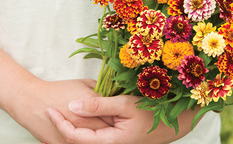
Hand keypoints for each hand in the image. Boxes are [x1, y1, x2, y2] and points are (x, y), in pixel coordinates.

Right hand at [8, 77, 112, 142]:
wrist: (32, 100)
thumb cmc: (59, 89)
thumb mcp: (83, 83)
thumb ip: (100, 88)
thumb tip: (112, 93)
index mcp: (89, 103)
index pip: (112, 113)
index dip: (118, 114)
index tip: (120, 114)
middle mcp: (83, 119)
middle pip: (106, 128)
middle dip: (112, 126)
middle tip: (117, 124)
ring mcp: (73, 132)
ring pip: (94, 139)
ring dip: (100, 135)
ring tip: (103, 130)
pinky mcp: (62, 141)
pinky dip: (87, 140)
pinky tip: (90, 134)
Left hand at [46, 95, 197, 143]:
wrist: (171, 123)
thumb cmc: (151, 111)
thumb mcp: (125, 104)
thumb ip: (98, 106)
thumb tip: (72, 106)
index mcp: (109, 142)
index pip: (75, 137)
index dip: (59, 124)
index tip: (49, 109)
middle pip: (76, 143)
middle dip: (59, 130)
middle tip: (48, 113)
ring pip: (84, 141)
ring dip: (69, 131)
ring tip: (58, 117)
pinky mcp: (114, 141)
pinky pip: (93, 138)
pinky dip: (81, 132)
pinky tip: (77, 120)